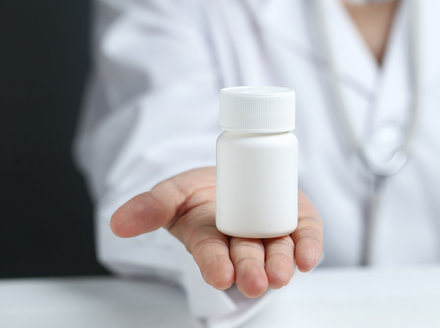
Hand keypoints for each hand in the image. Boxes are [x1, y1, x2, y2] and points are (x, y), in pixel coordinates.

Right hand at [110, 167, 322, 297]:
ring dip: (280, 264)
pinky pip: (304, 235)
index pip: (211, 256)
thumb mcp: (172, 191)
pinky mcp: (296, 220)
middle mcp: (241, 243)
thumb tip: (116, 223)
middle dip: (250, 271)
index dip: (214, 265)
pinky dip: (309, 246)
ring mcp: (270, 233)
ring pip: (277, 252)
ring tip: (281, 273)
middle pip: (247, 258)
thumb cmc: (201, 190)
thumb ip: (149, 206)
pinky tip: (309, 257)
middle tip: (255, 281)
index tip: (220, 274)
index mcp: (209, 239)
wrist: (234, 173)